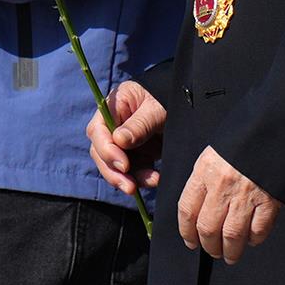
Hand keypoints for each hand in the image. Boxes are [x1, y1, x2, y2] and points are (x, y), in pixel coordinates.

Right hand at [87, 77, 166, 199]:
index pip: (97, 131)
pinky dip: (142, 178)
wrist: (187, 105)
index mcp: (113, 106)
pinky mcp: (137, 153)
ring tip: (152, 181)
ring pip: (115, 166)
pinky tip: (155, 178)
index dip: (106, 151)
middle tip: (129, 186)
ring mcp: (124, 141)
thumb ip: (139, 124)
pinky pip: (133, 171)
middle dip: (114, 172)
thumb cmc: (170, 98)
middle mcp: (114, 125)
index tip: (123, 165)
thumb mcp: (157, 109)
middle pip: (101, 152)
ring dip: (130, 179)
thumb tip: (119, 141)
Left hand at [175, 148, 279, 262]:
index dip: (186, 232)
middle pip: (208, 229)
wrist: (274, 128)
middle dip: (209, 247)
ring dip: (230, 252)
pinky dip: (254, 240)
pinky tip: (252, 240)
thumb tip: (197, 208)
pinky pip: (259, 230)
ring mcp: (247, 195)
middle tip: (212, 252)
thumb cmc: (242, 140)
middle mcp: (223, 186)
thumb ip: (204, 179)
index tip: (190, 242)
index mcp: (205, 171)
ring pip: (232, 236)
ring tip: (230, 256)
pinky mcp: (270, 201)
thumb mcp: (214, 153)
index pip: (187, 210)